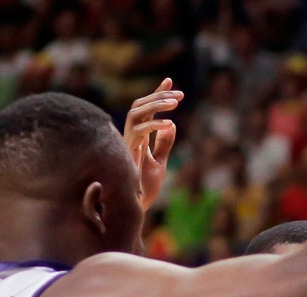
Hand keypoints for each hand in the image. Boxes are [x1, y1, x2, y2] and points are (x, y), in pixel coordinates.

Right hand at [124, 78, 182, 209]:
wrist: (136, 206)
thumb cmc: (145, 187)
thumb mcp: (160, 162)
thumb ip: (164, 143)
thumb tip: (171, 124)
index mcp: (137, 136)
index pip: (146, 109)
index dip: (156, 93)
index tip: (170, 80)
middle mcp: (129, 136)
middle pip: (139, 106)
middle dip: (159, 96)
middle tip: (180, 95)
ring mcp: (127, 142)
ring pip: (136, 112)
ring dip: (156, 105)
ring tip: (176, 103)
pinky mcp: (128, 151)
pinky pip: (139, 131)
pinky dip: (154, 125)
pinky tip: (169, 125)